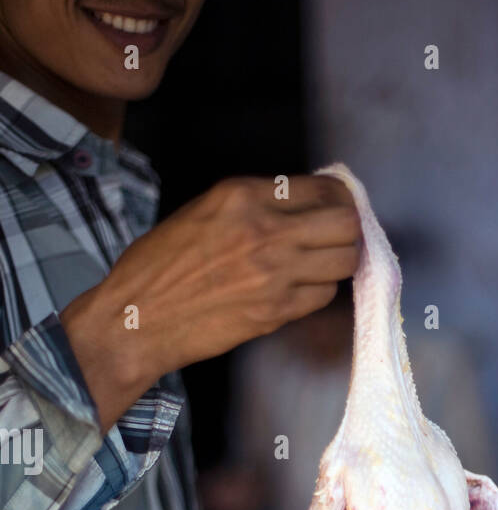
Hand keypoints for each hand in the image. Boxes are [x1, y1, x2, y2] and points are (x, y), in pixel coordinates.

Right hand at [60, 174, 360, 431]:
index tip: (337, 207)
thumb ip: (254, 204)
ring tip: (319, 264)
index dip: (339, 198)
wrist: (136, 320)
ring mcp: (275, 274)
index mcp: (243, 195)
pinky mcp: (277, 311)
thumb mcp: (203, 211)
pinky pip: (323, 295)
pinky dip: (319, 291)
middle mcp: (265, 230)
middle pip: (346, 225)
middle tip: (337, 237)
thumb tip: (300, 204)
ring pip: (343, 262)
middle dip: (349, 229)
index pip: (324, 189)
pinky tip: (300, 288)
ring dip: (337, 262)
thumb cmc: (158, 266)